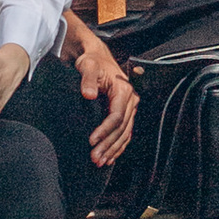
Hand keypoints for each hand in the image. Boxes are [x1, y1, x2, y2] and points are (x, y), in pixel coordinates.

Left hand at [63, 9, 138, 168]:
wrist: (96, 56)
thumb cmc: (92, 60)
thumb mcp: (88, 66)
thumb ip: (88, 79)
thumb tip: (88, 94)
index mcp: (123, 89)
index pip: (116, 116)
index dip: (105, 130)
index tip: (92, 141)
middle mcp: (130, 99)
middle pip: (121, 128)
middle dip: (109, 145)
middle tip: (95, 158)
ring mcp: (129, 106)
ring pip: (125, 133)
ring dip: (113, 149)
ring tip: (100, 162)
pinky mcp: (125, 111)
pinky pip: (125, 133)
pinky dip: (118, 147)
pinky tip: (110, 157)